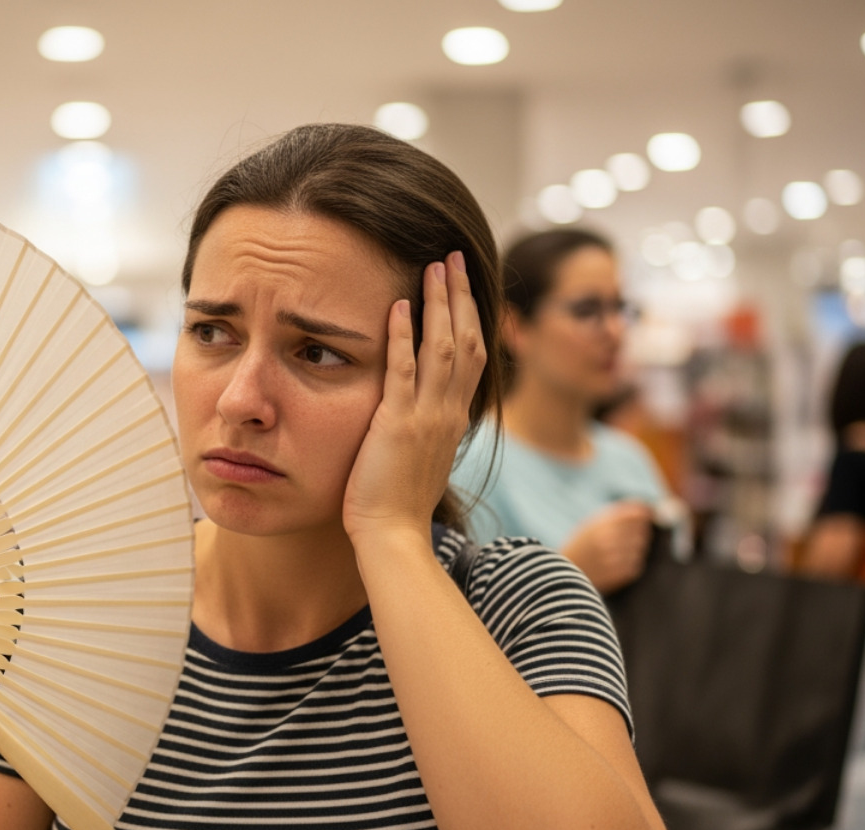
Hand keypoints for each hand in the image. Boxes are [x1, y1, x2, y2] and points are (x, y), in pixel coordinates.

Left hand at [343, 252, 485, 543]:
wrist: (393, 537)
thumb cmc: (398, 507)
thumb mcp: (419, 459)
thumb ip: (424, 429)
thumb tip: (419, 413)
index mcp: (453, 420)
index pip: (471, 358)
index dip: (469, 318)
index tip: (462, 287)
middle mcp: (448, 413)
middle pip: (466, 340)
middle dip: (460, 296)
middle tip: (454, 258)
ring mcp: (426, 416)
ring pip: (443, 347)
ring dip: (439, 303)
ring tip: (435, 266)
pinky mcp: (397, 423)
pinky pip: (403, 370)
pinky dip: (402, 335)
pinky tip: (398, 305)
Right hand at [561, 501, 653, 592]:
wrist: (558, 574)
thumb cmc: (579, 546)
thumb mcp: (592, 524)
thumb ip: (618, 515)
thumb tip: (648, 511)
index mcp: (601, 522)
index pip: (639, 514)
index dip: (643, 517)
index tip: (642, 520)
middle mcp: (607, 538)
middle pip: (642, 532)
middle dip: (638, 534)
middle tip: (624, 539)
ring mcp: (611, 558)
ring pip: (640, 550)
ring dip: (634, 551)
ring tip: (616, 553)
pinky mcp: (615, 576)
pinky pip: (635, 567)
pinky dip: (630, 566)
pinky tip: (615, 565)